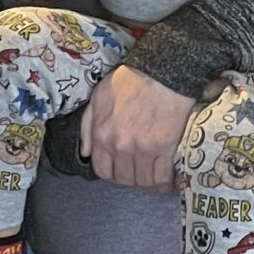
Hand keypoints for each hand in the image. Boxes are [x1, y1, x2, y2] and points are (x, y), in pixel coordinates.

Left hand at [79, 64, 198, 189]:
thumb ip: (88, 126)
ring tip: (154, 174)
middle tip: (139, 170)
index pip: (102, 170)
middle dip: (130, 177)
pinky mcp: (165, 148)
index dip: (112, 172)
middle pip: (124, 178)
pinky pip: (163, 177)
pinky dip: (165, 182)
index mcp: (102, 135)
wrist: (162, 71)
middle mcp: (120, 146)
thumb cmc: (130, 81)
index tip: (120, 168)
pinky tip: (168, 179)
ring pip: (143, 181)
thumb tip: (86, 153)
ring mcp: (143, 149)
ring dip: (148, 181)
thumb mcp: (99, 97)